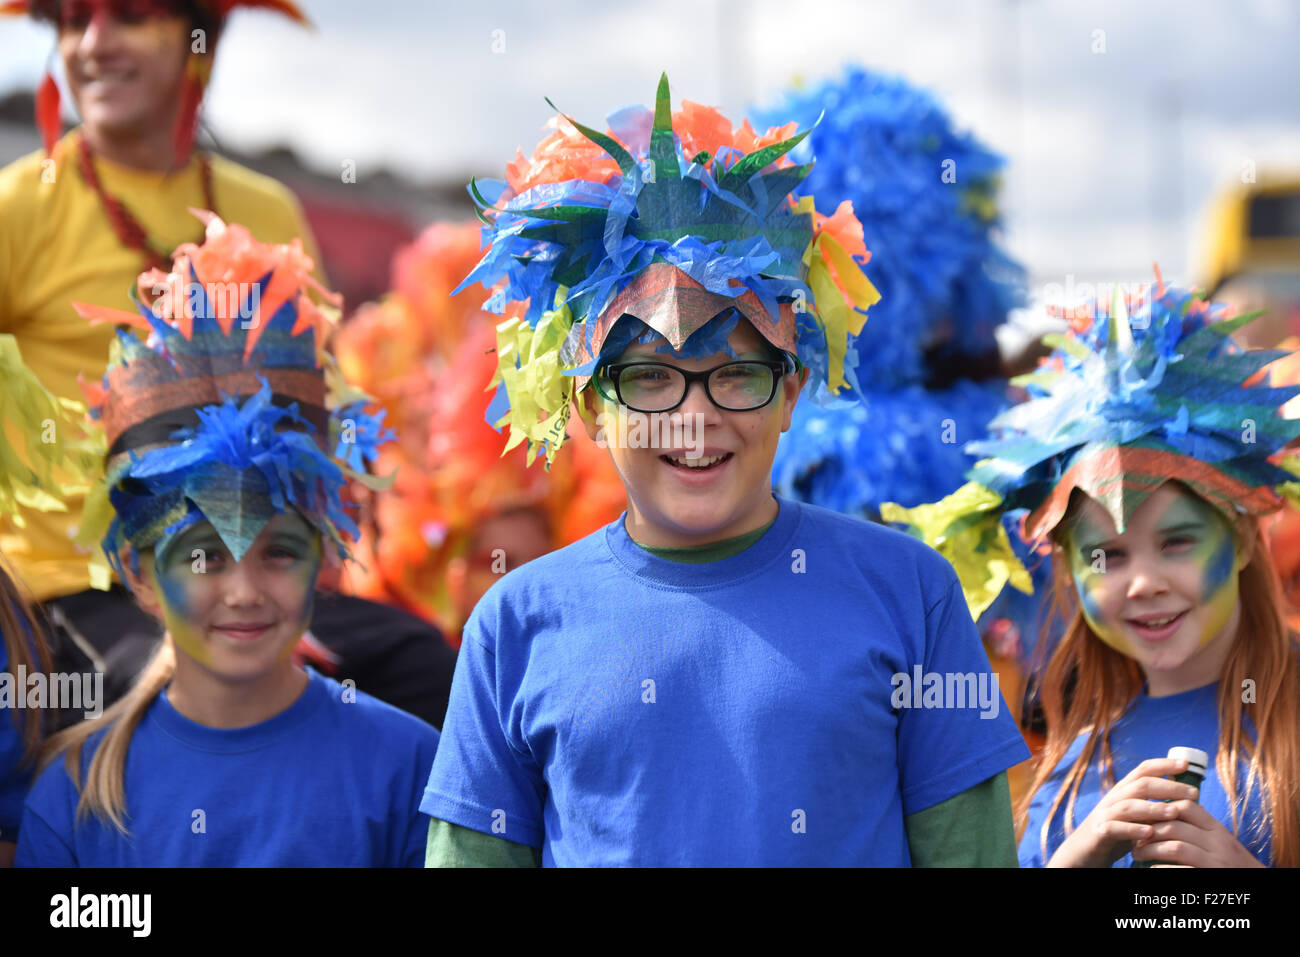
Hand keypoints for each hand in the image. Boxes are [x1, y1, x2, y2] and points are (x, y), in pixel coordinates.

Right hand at [1047, 758, 1199, 867]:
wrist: (1084, 851)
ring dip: (1152, 808)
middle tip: (1193, 794)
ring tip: (1174, 813)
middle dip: (1168, 787)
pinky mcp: (1099, 832)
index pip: (1143, 770)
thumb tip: (1187, 800)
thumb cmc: (1117, 833)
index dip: (1163, 764)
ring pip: (1128, 806)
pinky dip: (1132, 830)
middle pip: (1140, 785)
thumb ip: (1153, 806)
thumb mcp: (1135, 816)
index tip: (1185, 764)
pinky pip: (1115, 828)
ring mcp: (1105, 814)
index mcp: (1124, 791)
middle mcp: (1114, 798)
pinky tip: (1149, 834)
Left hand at [1131, 801, 1264, 867]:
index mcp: (1217, 829)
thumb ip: (1198, 826)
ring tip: (1137, 853)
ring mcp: (1215, 861)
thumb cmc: (1231, 862)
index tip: (1145, 815)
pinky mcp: (1210, 876)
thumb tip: (1167, 810)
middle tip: (1134, 837)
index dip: (1162, 808)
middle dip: (1149, 831)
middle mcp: (1217, 842)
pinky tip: (1152, 869)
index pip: (1187, 806)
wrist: (1256, 885)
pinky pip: (1181, 870)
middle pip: (1175, 826)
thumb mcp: (1219, 840)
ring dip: (1150, 849)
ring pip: (1175, 847)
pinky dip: (1162, 869)